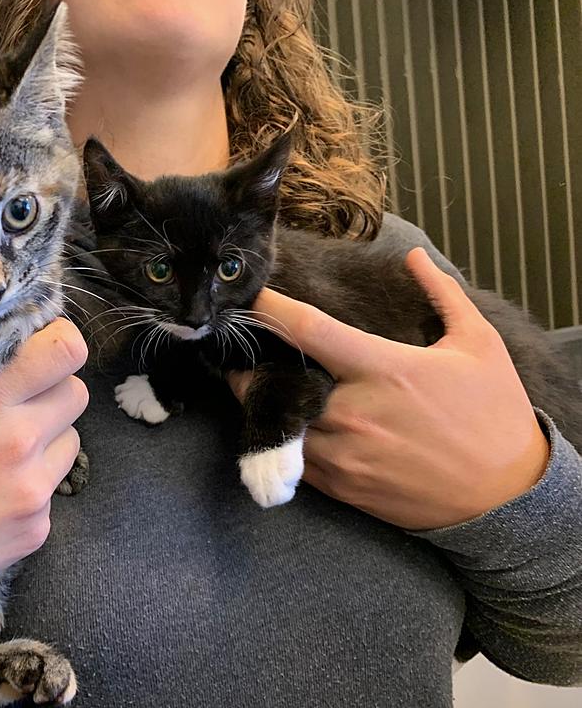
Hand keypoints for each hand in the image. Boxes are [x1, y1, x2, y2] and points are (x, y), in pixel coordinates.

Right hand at [0, 318, 88, 609]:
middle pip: (75, 391)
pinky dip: (30, 485)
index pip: (64, 348)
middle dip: (51, 391)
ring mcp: (30, 488)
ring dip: (46, 438)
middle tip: (13, 403)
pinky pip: (52, 487)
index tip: (36, 350)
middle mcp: (16, 439)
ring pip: (70, 438)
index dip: (56, 343)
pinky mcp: (34, 530)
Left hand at [227, 248, 548, 529]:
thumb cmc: (494, 414)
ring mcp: (345, 454)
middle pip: (276, 381)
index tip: (251, 298)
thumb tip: (413, 255)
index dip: (271, 309)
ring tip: (257, 384)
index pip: (309, 330)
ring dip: (262, 403)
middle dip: (252, 364)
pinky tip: (285, 422)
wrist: (508, 496)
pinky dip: (283, 437)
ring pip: (278, 423)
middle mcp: (356, 412)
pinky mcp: (343, 486)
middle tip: (243, 350)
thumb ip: (442, 293)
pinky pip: (294, 458)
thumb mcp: (479, 344)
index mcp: (384, 368)